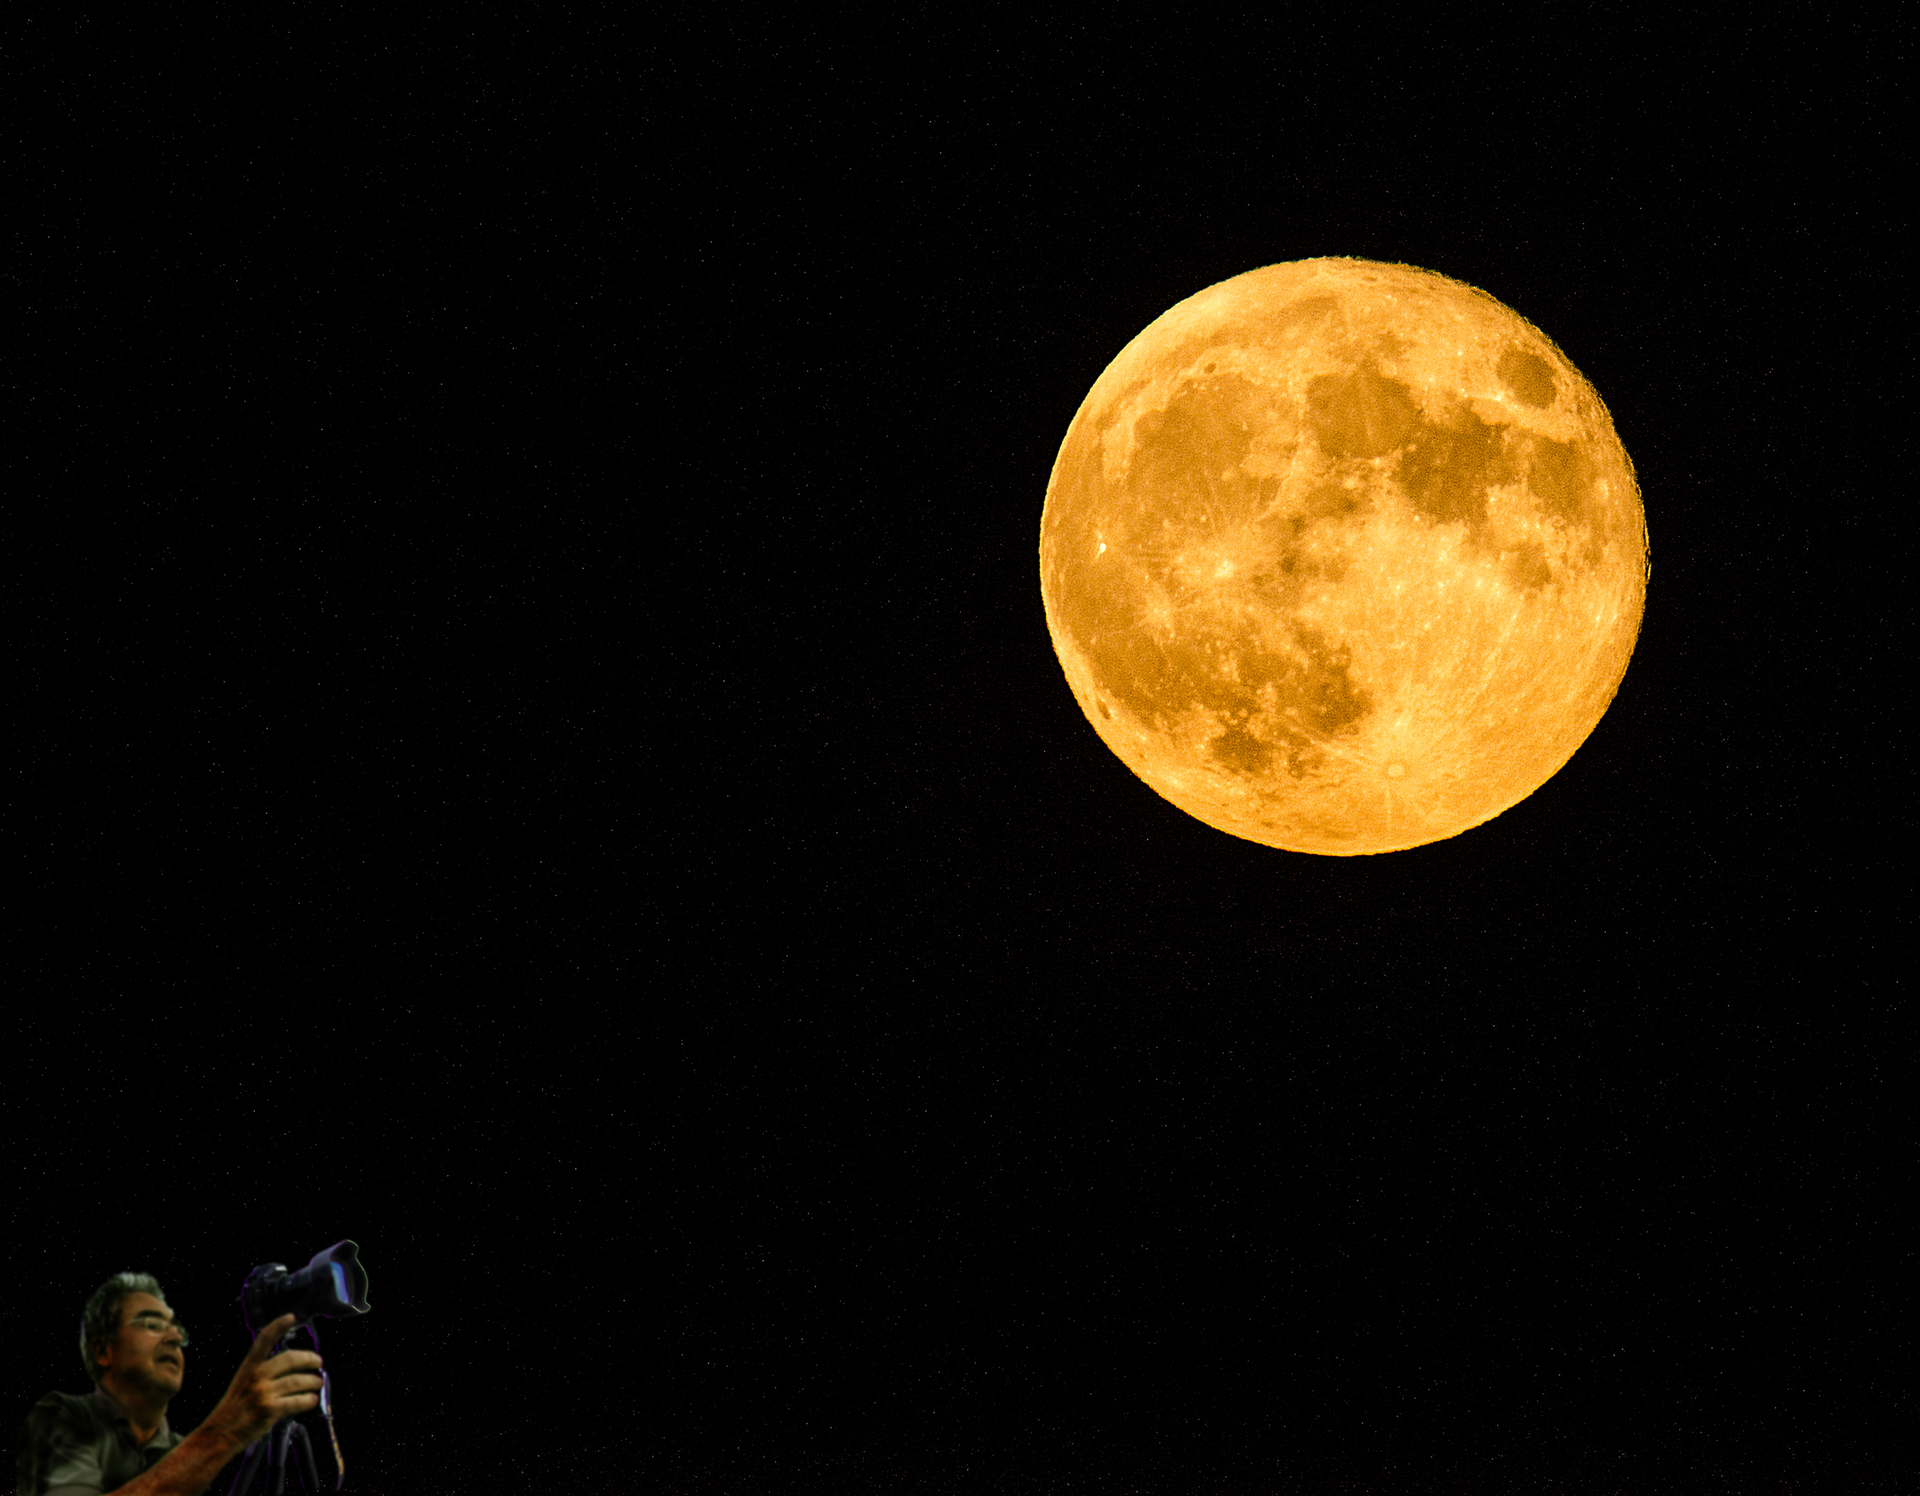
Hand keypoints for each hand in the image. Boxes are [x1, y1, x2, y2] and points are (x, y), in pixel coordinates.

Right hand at [205, 1314, 324, 1449]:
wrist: (217, 1436)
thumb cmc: (231, 1412)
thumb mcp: (241, 1384)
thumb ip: (262, 1375)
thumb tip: (290, 1370)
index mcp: (248, 1369)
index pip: (264, 1341)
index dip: (278, 1326)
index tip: (290, 1317)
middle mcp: (256, 1377)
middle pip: (291, 1359)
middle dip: (309, 1359)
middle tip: (317, 1361)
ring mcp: (263, 1392)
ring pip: (299, 1381)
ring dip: (313, 1382)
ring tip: (317, 1383)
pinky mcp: (269, 1409)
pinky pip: (298, 1401)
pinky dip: (309, 1400)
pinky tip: (311, 1400)